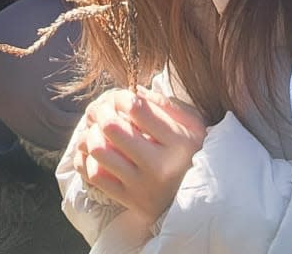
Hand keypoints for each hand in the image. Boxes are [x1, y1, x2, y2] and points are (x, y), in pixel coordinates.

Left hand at [69, 88, 208, 223]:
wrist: (205, 201)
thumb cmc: (195, 153)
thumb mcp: (193, 124)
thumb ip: (166, 104)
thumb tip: (135, 91)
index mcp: (178, 142)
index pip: (134, 108)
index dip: (120, 96)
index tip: (121, 98)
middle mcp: (159, 167)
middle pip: (111, 127)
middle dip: (100, 111)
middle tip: (103, 110)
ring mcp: (142, 186)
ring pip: (98, 151)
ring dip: (91, 134)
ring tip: (98, 131)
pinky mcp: (129, 201)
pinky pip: (94, 175)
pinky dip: (86, 159)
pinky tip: (94, 151)